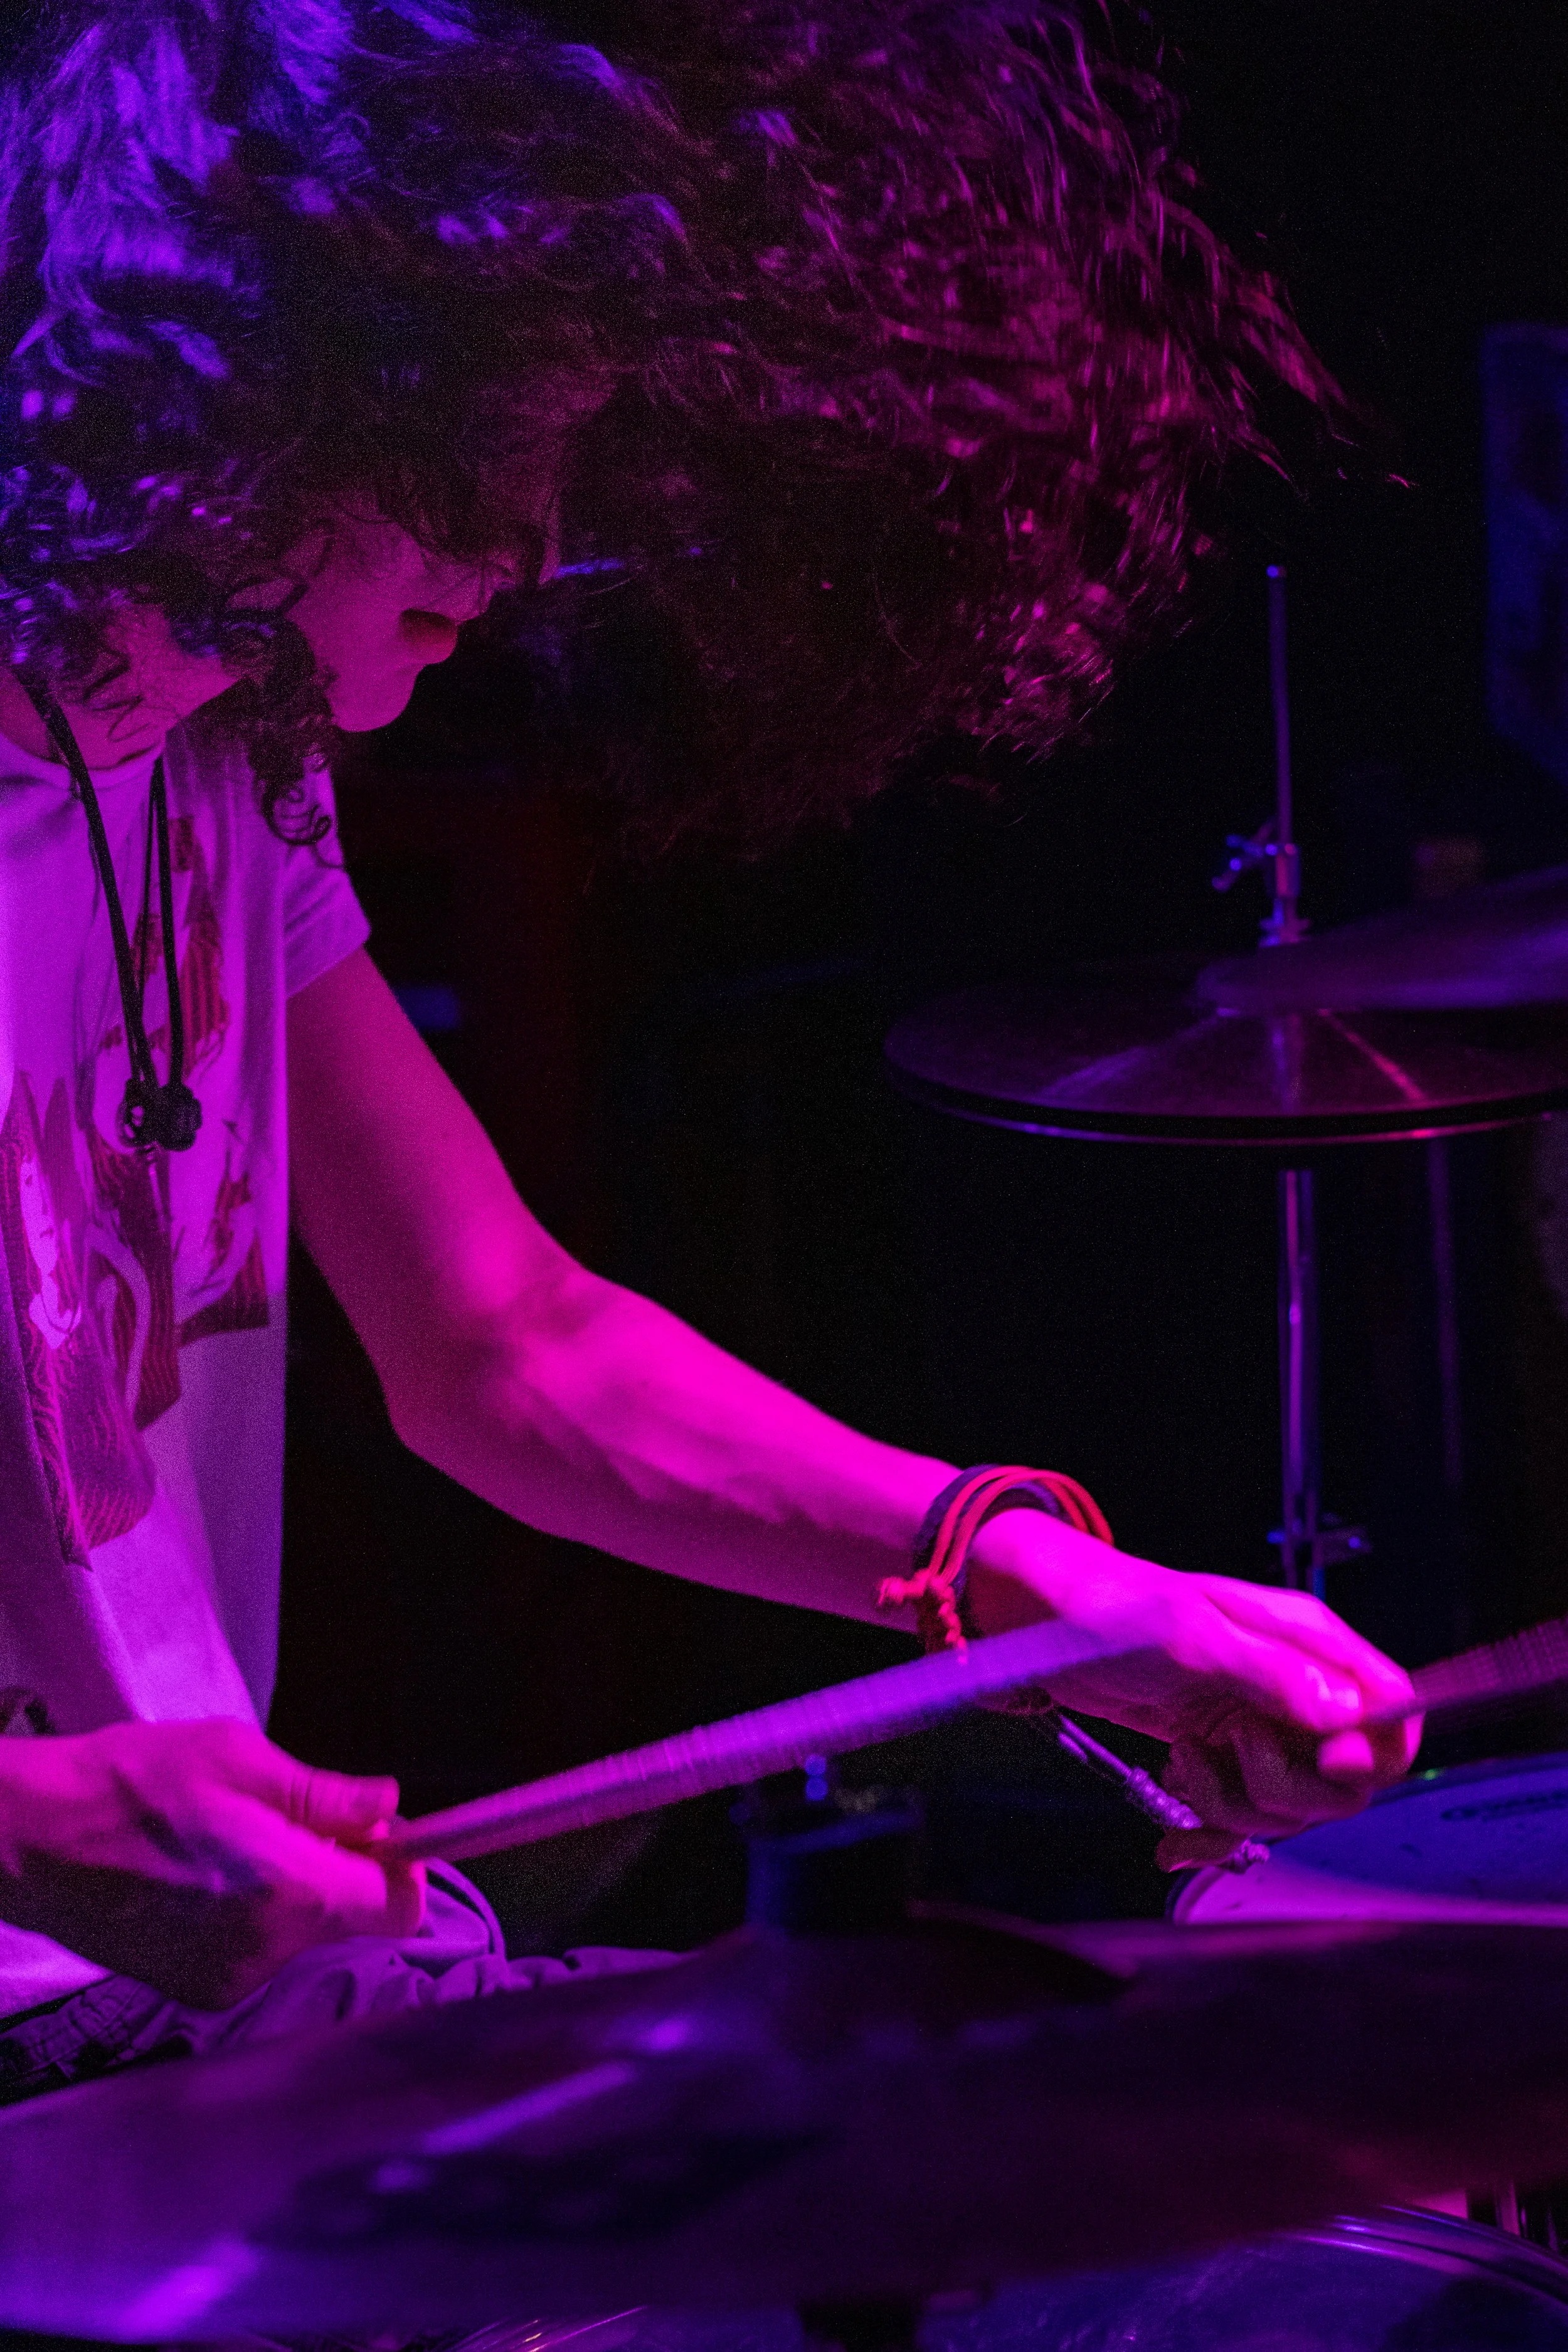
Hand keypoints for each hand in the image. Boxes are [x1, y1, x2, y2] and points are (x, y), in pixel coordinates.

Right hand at [0, 1718, 425, 2008]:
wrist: (35, 1839)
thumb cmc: (136, 1782)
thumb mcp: (238, 1758)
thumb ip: (323, 1795)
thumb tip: (389, 1807)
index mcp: (290, 1892)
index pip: (400, 1908)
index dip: (402, 1865)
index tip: (373, 1830)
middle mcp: (268, 1952)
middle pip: (351, 1918)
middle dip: (340, 1868)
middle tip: (286, 1818)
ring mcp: (229, 1981)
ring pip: (304, 1933)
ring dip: (293, 1889)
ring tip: (232, 1842)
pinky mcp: (197, 1991)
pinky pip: (260, 1950)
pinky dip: (253, 1915)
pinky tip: (205, 1877)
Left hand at [966, 1514, 1420, 1866]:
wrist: (1048, 1621)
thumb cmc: (1117, 1606)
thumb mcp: (1189, 1634)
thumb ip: (1268, 1672)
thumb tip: (1346, 1714)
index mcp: (1306, 1640)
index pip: (1391, 1706)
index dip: (1376, 1749)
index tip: (1328, 1761)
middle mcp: (1294, 1685)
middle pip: (1347, 1778)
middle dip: (1287, 1787)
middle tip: (1230, 1752)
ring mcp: (1258, 1723)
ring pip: (1292, 1806)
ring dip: (1234, 1805)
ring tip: (1181, 1762)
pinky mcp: (1222, 1754)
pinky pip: (1244, 1818)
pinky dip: (1212, 1834)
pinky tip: (1176, 1842)